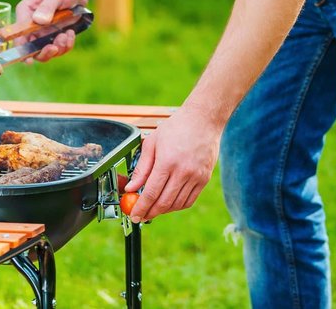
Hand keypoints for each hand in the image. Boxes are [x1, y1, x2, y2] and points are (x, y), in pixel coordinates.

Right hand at [15, 0, 88, 61]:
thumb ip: (47, 7)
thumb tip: (39, 21)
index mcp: (25, 13)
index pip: (18, 34)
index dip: (21, 48)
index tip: (28, 59)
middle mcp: (31, 25)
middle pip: (30, 48)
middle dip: (44, 52)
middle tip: (55, 47)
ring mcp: (43, 33)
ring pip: (45, 51)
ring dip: (58, 47)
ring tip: (67, 35)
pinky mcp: (54, 37)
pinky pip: (58, 49)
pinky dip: (66, 45)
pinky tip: (70, 33)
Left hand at [123, 107, 221, 221]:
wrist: (203, 120)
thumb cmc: (175, 127)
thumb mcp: (152, 142)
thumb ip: (142, 168)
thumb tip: (131, 187)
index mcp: (167, 161)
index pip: (151, 193)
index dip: (141, 207)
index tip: (134, 215)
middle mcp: (183, 172)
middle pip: (164, 202)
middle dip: (150, 212)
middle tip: (141, 216)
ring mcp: (196, 177)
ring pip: (177, 204)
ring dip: (163, 210)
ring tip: (153, 209)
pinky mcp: (204, 179)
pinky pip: (189, 200)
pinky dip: (177, 205)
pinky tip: (169, 203)